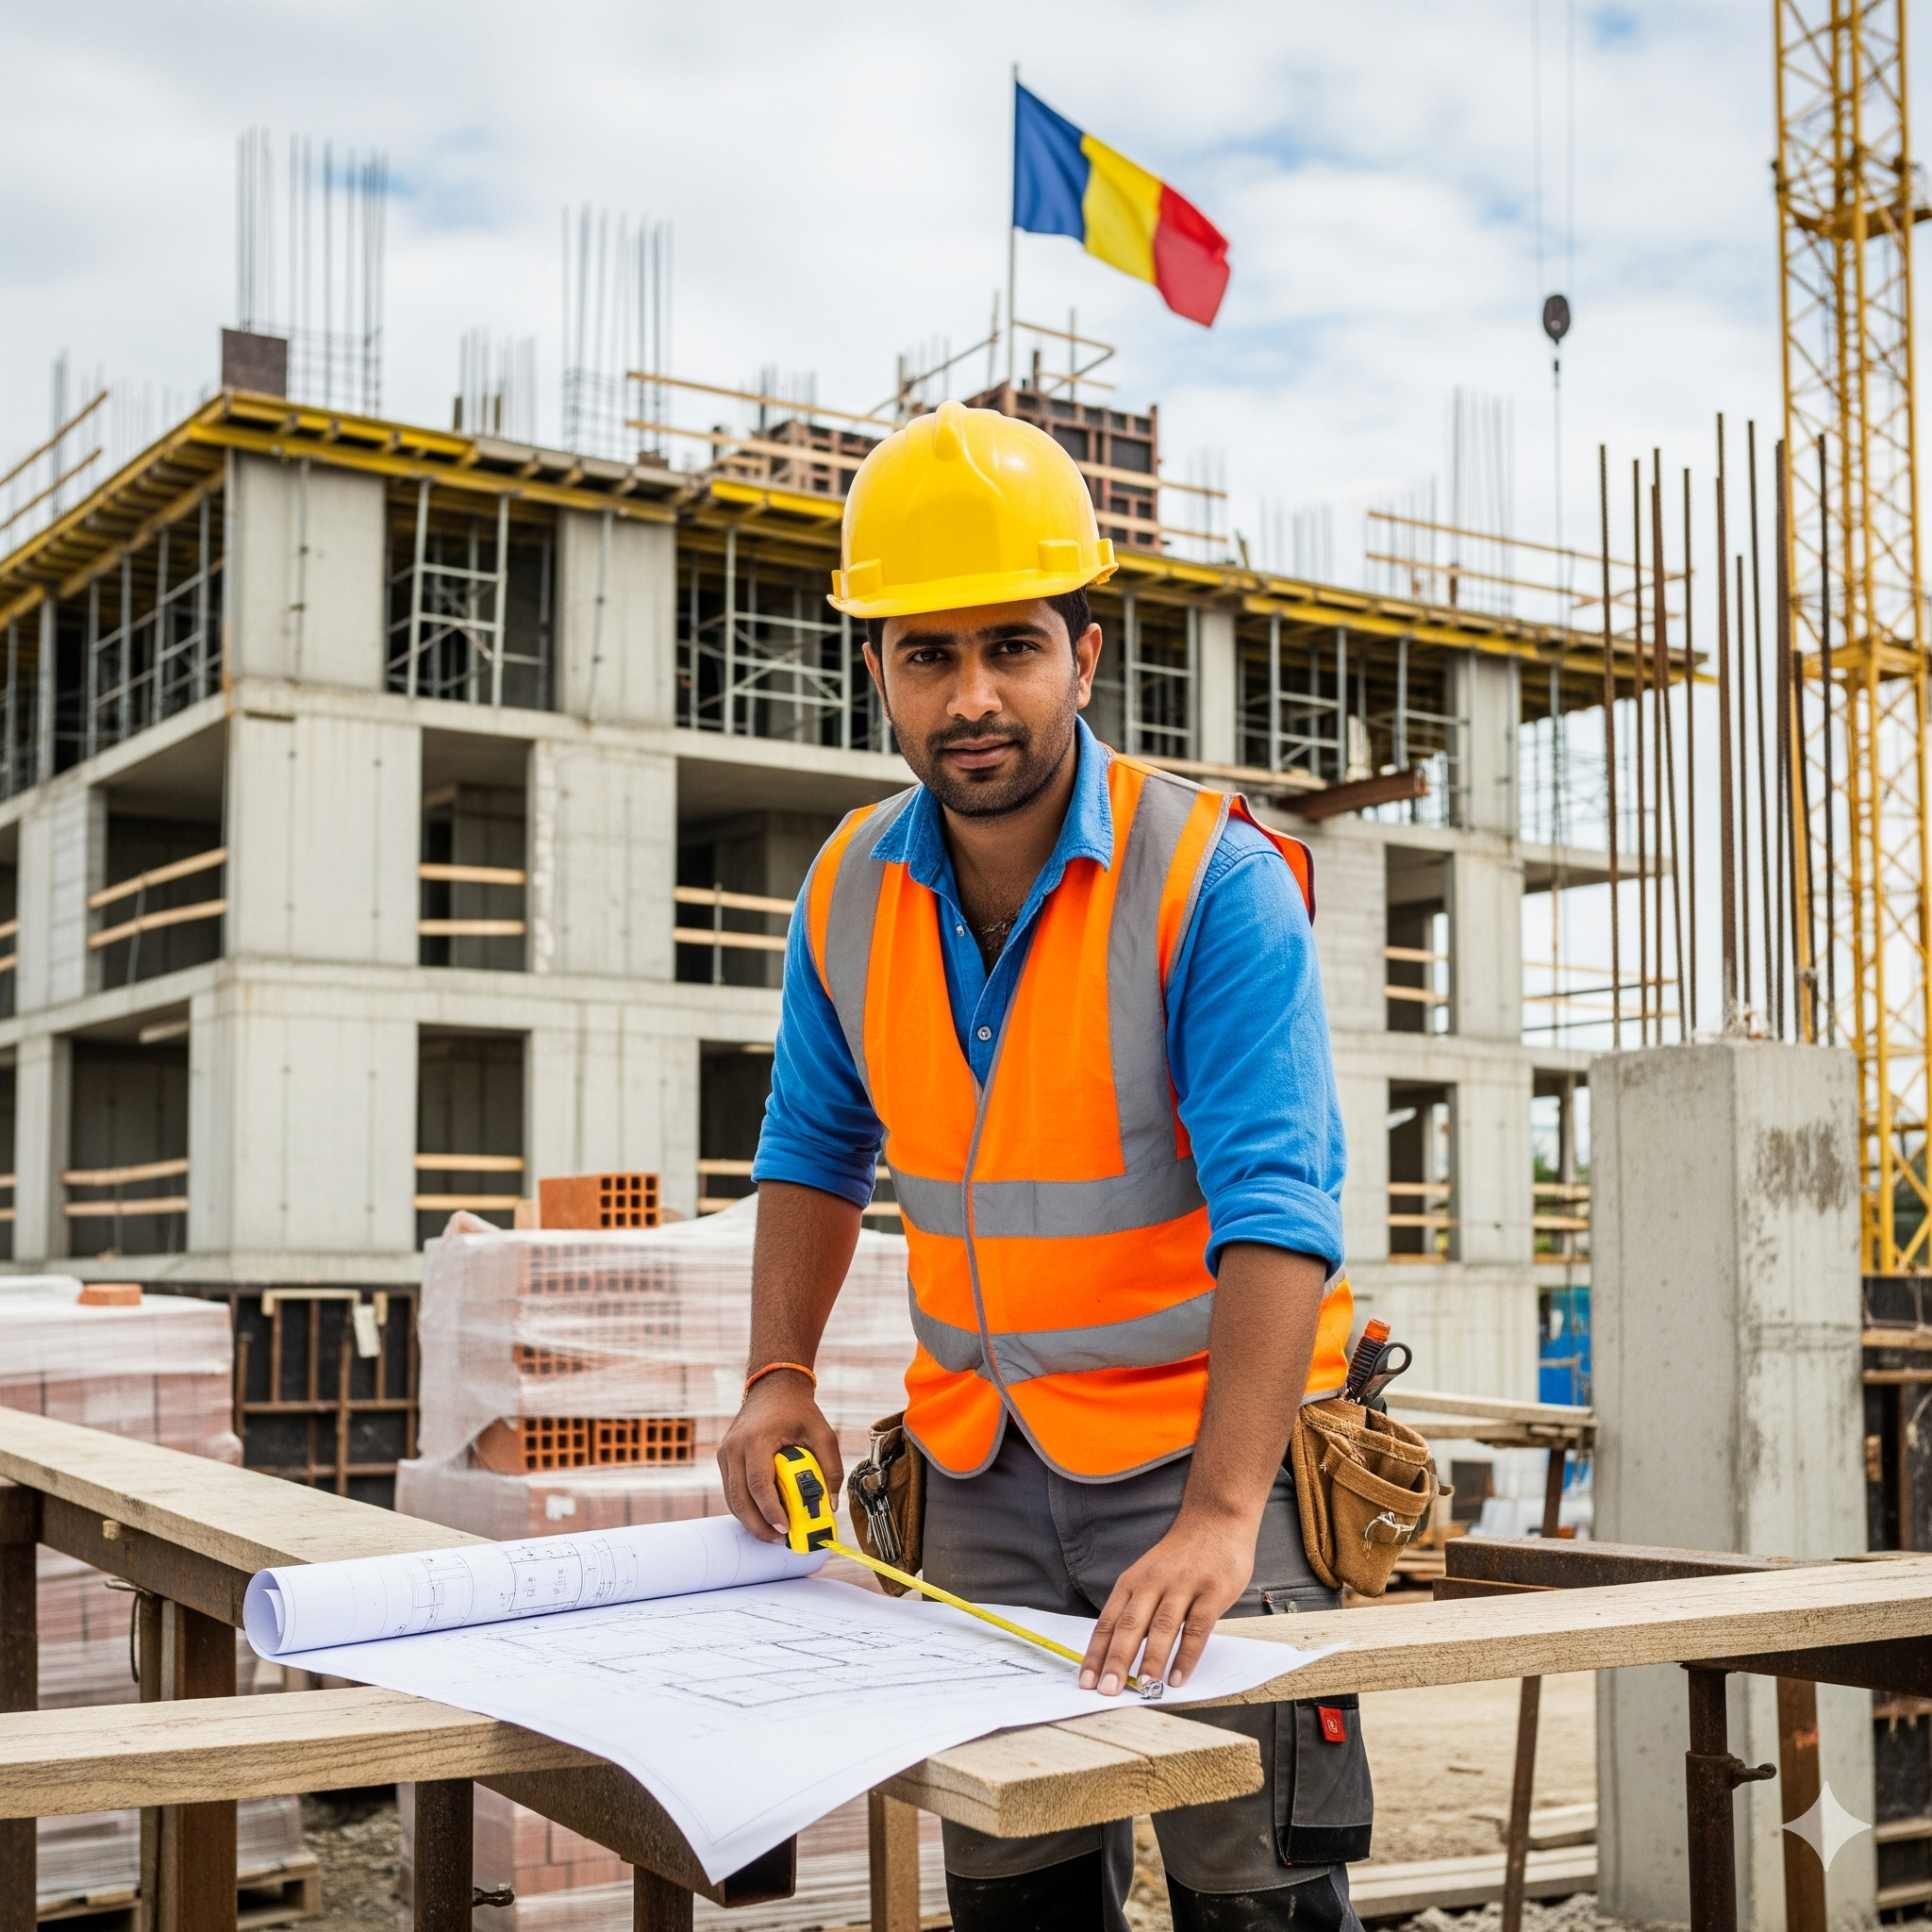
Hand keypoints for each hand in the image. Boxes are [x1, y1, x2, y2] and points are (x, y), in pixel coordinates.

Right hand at [717, 1372, 843, 1543]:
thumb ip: (831, 1468)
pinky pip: (732, 1490)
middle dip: (758, 1525)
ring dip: (750, 1520)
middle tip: (778, 1540)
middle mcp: (735, 1447)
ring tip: (772, 1535)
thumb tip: (831, 1505)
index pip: (760, 1484)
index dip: (771, 1511)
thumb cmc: (799, 1411)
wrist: (773, 1387)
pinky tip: (763, 1518)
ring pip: (732, 1499)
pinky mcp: (725, 1457)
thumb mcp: (823, 1434)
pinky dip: (745, 1508)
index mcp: (758, 1440)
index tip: (785, 1529)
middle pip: (740, 1498)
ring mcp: (726, 1453)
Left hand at [1079, 1506, 1256, 1694]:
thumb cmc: (1179, 1557)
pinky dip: (1186, 1655)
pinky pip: (1197, 1628)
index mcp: (1132, 1582)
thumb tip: (1118, 1655)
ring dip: (1151, 1660)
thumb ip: (1137, 1609)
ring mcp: (1183, 1586)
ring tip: (1144, 1688)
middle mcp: (1153, 1583)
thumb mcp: (1148, 1575)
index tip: (1085, 1681)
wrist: (1215, 1520)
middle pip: (1130, 1626)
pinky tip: (1178, 1677)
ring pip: (1162, 1627)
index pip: (1108, 1622)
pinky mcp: (1212, 1591)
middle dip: (1117, 1661)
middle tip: (1107, 1691)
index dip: (1095, 1653)